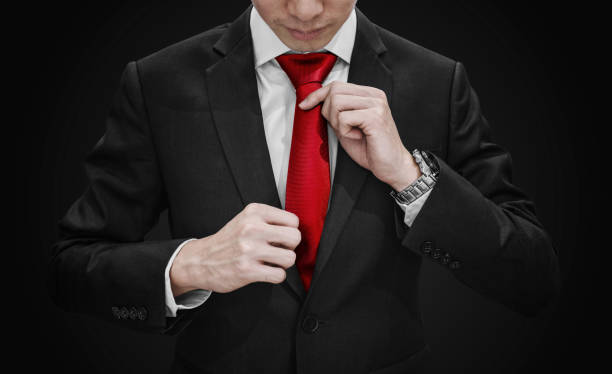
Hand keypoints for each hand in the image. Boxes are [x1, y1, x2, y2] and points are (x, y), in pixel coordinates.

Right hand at [170, 203, 300, 295]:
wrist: (200, 260)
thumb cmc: (228, 241)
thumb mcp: (246, 220)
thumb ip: (269, 221)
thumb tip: (298, 231)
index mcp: (254, 212)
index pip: (293, 220)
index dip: (290, 231)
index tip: (280, 237)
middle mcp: (252, 228)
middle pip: (295, 237)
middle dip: (290, 247)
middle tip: (278, 250)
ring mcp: (249, 250)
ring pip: (290, 258)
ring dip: (283, 263)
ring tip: (271, 261)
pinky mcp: (247, 270)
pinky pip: (279, 275)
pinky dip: (276, 276)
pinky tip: (265, 271)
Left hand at [299, 81, 420, 190]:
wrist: (392, 166)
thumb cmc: (371, 149)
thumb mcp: (348, 125)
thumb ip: (336, 111)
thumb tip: (314, 102)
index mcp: (369, 94)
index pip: (337, 85)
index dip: (317, 95)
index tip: (304, 105)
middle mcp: (374, 96)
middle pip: (335, 91)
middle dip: (328, 112)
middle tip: (341, 128)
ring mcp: (376, 105)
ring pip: (337, 103)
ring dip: (337, 122)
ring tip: (350, 132)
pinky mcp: (375, 117)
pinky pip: (344, 118)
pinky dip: (345, 131)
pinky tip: (357, 136)